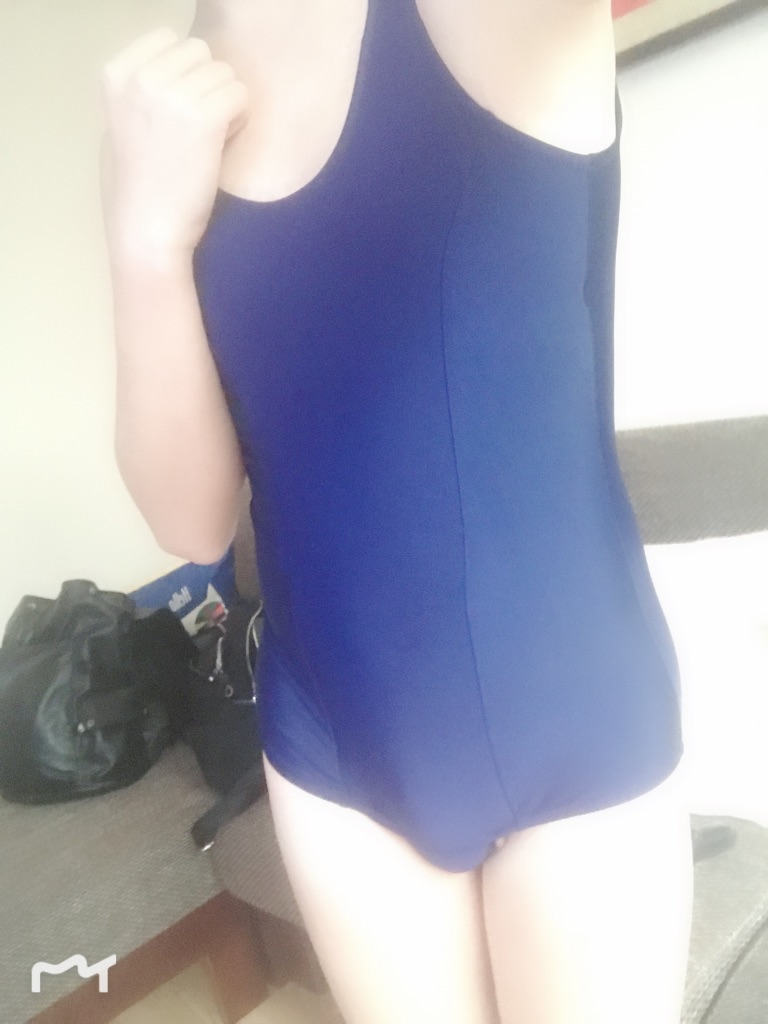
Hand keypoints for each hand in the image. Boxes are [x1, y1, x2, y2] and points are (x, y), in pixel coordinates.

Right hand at [100, 25, 248, 255]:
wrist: (146, 233)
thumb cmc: (136, 190)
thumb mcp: (122, 126)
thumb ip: (142, 91)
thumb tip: (175, 66)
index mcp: (116, 74)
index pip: (169, 39)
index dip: (184, 73)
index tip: (176, 111)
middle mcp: (141, 77)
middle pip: (201, 53)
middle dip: (206, 87)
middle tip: (196, 130)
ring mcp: (171, 95)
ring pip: (225, 74)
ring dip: (225, 105)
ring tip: (207, 143)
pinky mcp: (203, 118)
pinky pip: (241, 97)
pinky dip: (239, 121)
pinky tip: (221, 148)